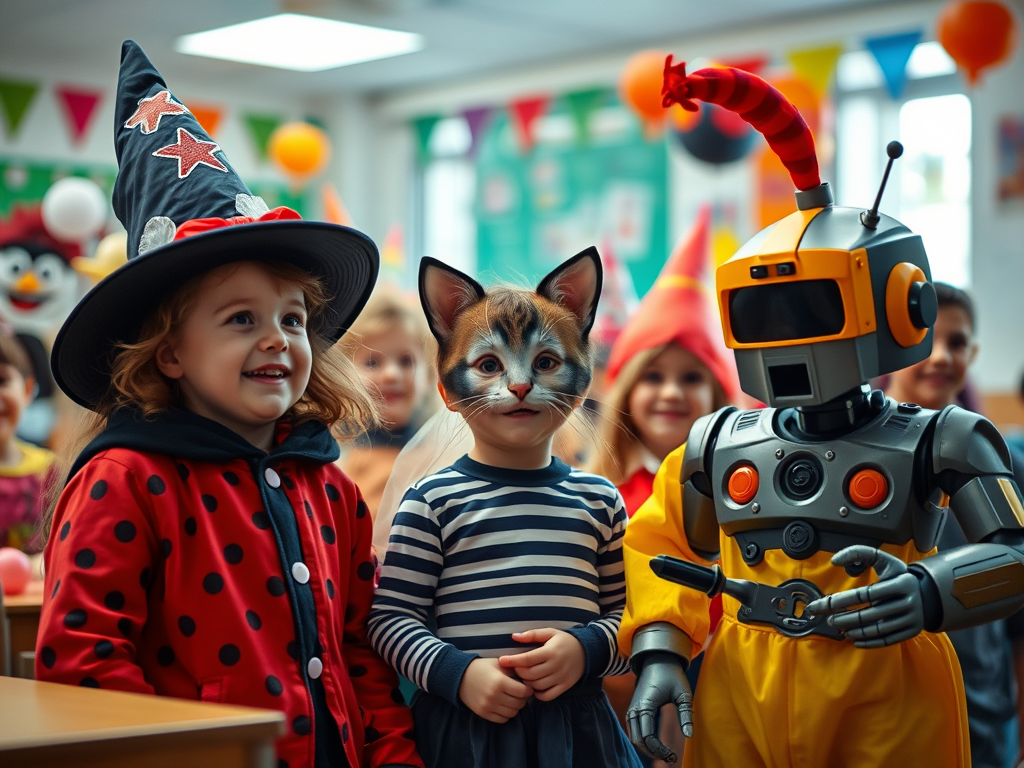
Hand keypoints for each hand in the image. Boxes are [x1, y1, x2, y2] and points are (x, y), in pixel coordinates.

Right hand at [458, 657, 532, 723]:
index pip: (523, 692)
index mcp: (500, 682)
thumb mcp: (499, 663)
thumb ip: (514, 669)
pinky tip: (504, 705)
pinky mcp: (483, 713)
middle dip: (522, 699)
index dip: (528, 690)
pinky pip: (502, 720)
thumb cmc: (482, 667)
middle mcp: (494, 696)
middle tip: (520, 694)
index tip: (527, 688)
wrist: (460, 676)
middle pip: (519, 704)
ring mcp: (488, 706)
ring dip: (515, 707)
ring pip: (512, 713)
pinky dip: (506, 714)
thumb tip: (529, 677)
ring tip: (512, 699)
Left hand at [498, 628, 584, 701]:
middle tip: (516, 667)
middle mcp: (556, 666)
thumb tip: (514, 637)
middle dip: (519, 672)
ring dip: (526, 682)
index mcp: (550, 651)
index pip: (527, 659)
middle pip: (530, 674)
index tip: (502, 660)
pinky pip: (547, 696)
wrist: (587, 652)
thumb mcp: (550, 633)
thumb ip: (532, 634)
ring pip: (536, 685)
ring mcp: (561, 678)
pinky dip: (538, 694)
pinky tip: (534, 686)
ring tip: (525, 675)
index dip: (512, 660)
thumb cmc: (564, 641)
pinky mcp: (564, 687)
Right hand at [626, 652, 692, 763]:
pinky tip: (656, 743)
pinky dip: (642, 739)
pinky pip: (634, 730)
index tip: (673, 755)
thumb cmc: (672, 676)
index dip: (659, 750)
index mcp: (646, 706)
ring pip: (633, 736)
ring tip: (664, 753)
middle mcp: (635, 709)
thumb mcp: (683, 694)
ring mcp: (632, 708)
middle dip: (652, 752)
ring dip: (646, 748)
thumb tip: (689, 735)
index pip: (648, 736)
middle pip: (637, 740)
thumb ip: (686, 715)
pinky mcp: (634, 708)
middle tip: (670, 757)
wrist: (658, 660)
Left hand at [805, 546, 925, 647]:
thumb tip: (834, 560)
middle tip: (827, 620)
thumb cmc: (897, 576)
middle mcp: (908, 602)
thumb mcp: (883, 560)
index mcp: (901, 583)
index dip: (841, 600)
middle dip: (844, 618)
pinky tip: (854, 640)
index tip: (822, 604)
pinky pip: (887, 640)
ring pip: (877, 629)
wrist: (927, 595)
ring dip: (854, 631)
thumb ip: (858, 552)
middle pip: (869, 614)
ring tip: (838, 628)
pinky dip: (869, 642)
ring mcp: (911, 619)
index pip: (865, 594)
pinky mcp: (911, 632)